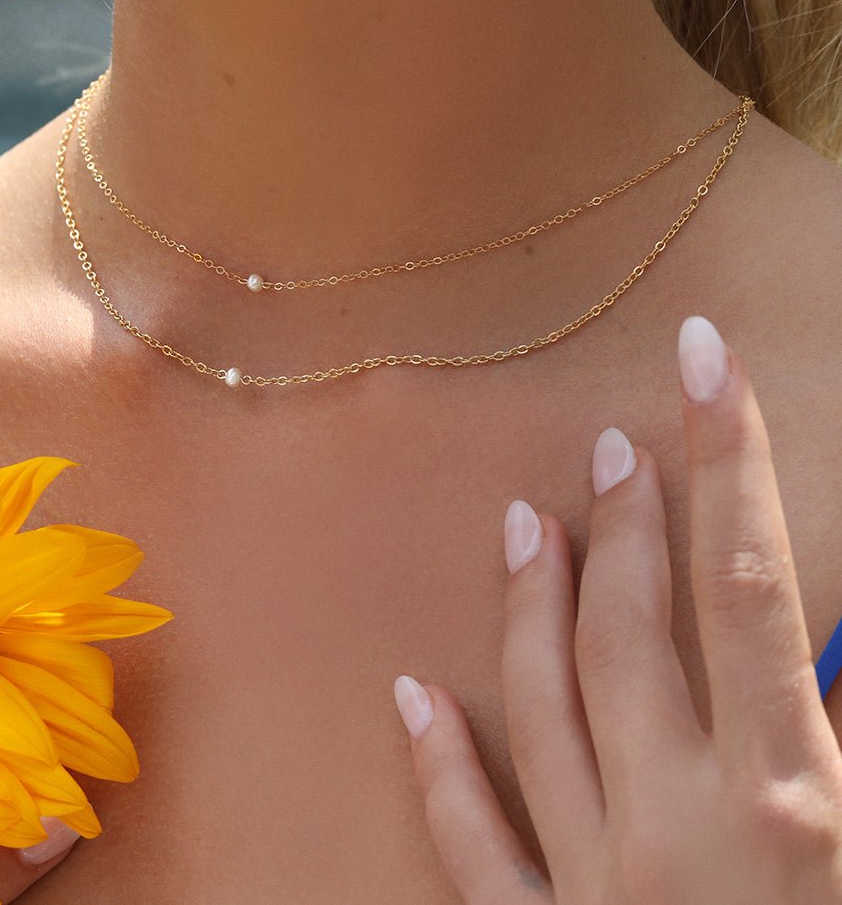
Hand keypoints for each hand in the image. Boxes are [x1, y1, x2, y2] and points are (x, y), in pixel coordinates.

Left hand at [393, 315, 841, 903]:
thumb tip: (822, 647)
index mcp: (789, 804)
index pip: (750, 586)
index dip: (728, 457)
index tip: (700, 359)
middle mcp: (680, 830)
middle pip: (639, 631)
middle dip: (633, 523)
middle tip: (615, 444)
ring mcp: (596, 891)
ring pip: (547, 709)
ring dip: (535, 608)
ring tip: (527, 523)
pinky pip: (474, 848)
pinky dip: (441, 770)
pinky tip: (411, 696)